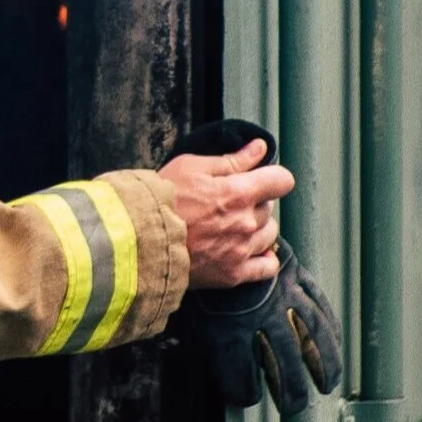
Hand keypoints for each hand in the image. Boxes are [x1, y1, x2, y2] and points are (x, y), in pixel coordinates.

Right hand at [159, 134, 295, 289]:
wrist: (140, 238)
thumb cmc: (162, 198)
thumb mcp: (191, 166)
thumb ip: (231, 160)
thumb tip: (260, 148)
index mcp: (239, 192)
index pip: (281, 181)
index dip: (272, 176)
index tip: (260, 178)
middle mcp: (247, 222)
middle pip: (270, 208)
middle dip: (254, 202)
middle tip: (228, 201)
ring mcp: (242, 250)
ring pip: (270, 234)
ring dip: (257, 227)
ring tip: (233, 225)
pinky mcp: (234, 274)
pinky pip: (267, 267)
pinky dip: (264, 257)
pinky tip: (250, 250)